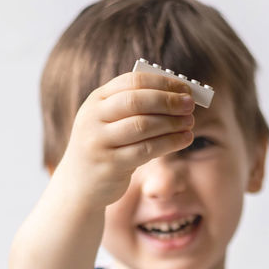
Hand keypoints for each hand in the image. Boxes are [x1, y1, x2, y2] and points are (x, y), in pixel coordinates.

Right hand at [55, 69, 194, 208]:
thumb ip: (134, 107)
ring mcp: (99, 142)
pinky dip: (169, 143)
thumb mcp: (110, 122)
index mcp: (96, 100)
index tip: (184, 87)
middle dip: (168, 101)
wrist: (78, 186)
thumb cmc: (104, 148)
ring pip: (142, 126)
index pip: (132, 81)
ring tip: (189, 122)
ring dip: (171, 123)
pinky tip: (184, 139)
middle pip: (137, 101)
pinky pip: (145, 151)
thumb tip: (177, 95)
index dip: (162, 83)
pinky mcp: (110, 165)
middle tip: (190, 104)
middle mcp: (94, 118)